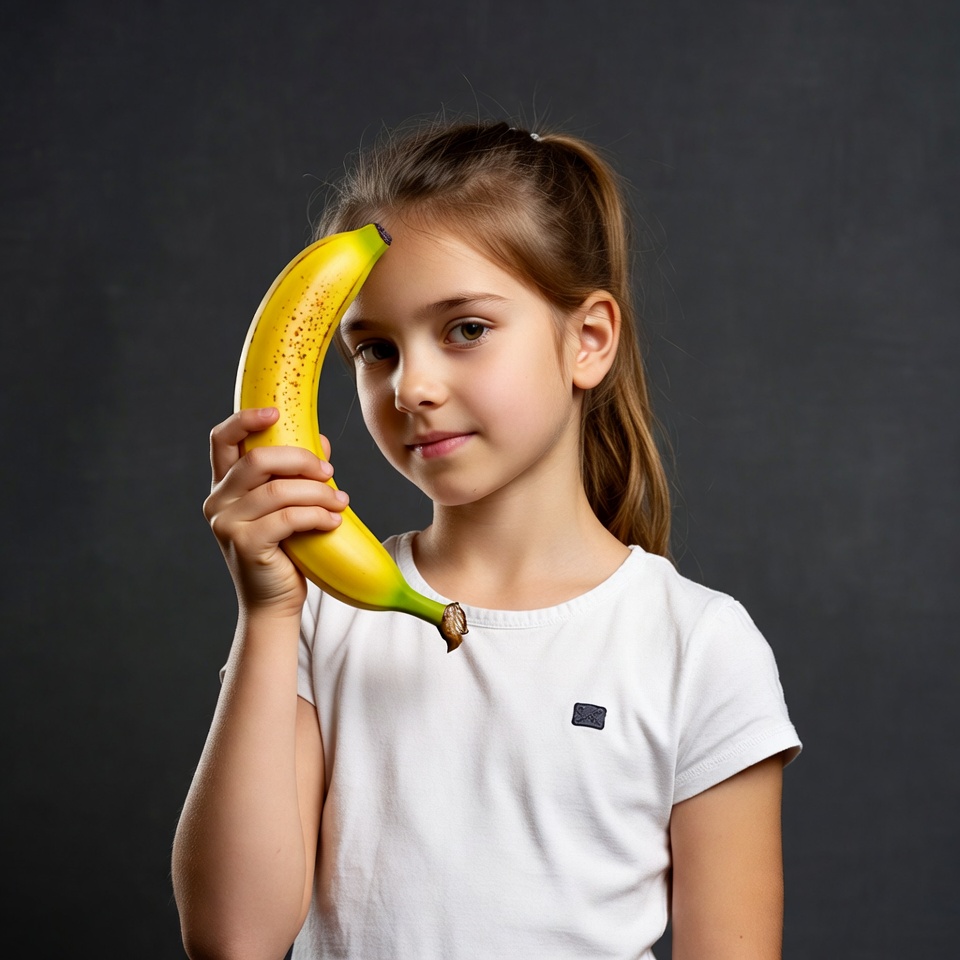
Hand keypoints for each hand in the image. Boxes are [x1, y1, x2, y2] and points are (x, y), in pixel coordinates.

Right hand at [203, 407, 348, 617]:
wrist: (273, 602)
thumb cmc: (284, 551)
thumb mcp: (287, 506)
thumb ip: (297, 473)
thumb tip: (320, 439)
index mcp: (224, 485)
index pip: (222, 439)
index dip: (245, 419)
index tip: (276, 412)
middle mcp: (218, 501)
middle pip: (258, 460)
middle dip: (301, 460)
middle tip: (329, 472)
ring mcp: (227, 523)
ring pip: (279, 490)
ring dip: (318, 492)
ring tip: (340, 501)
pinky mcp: (245, 545)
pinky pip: (287, 518)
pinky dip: (316, 515)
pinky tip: (333, 520)